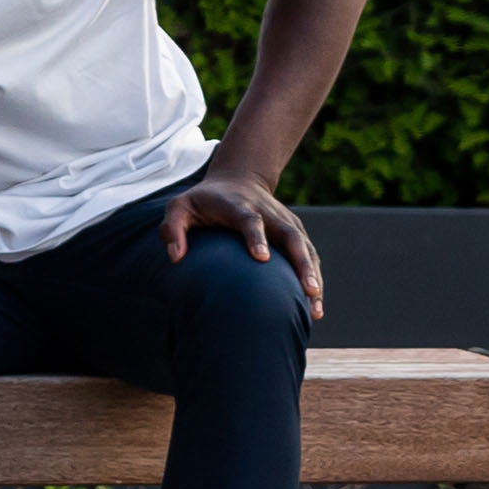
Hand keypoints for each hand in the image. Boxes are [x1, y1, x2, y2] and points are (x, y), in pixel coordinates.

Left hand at [160, 176, 323, 319]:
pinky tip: (315, 308)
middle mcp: (268, 213)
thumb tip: (176, 258)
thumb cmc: (203, 201)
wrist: (238, 180)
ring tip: (315, 309)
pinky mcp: (295, 233)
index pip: (250, 219)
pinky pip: (308, 256)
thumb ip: (173, 228)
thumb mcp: (180, 207)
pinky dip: (315, 279)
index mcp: (239, 206)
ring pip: (304, 248)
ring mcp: (285, 222)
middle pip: (289, 235)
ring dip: (313, 276)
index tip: (261, 257)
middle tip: (308, 290)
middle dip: (300, 263)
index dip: (256, 236)